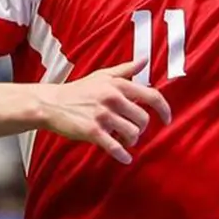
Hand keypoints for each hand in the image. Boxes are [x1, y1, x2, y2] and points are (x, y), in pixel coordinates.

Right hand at [35, 58, 172, 163]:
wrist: (51, 104)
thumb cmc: (79, 90)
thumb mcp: (102, 75)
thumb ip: (126, 69)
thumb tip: (145, 60)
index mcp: (118, 85)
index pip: (152, 96)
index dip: (164, 109)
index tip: (167, 119)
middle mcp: (113, 98)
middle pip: (143, 119)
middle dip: (141, 128)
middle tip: (133, 130)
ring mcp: (103, 115)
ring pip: (132, 133)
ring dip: (131, 140)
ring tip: (124, 139)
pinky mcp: (93, 131)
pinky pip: (115, 147)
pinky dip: (123, 155)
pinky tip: (125, 158)